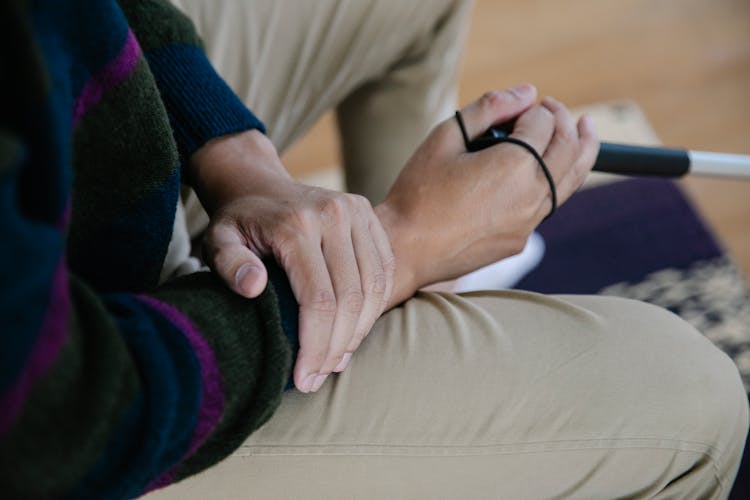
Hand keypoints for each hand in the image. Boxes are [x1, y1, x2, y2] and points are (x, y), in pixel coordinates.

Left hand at [189, 130, 394, 392]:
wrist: (258, 184)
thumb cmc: (237, 223)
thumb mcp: (217, 241)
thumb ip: (229, 265)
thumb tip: (253, 287)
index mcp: (296, 226)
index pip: (319, 299)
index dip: (316, 346)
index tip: (304, 378)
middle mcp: (334, 214)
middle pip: (350, 297)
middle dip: (337, 346)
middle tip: (319, 376)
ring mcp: (357, 211)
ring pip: (374, 287)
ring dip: (359, 331)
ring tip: (336, 360)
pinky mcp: (370, 215)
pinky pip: (384, 269)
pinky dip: (375, 306)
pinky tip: (354, 331)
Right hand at [375, 84, 598, 303]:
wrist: (404, 249)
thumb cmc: (417, 192)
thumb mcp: (445, 137)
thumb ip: (488, 108)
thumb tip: (527, 92)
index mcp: (514, 164)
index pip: (543, 122)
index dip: (535, 107)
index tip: (523, 104)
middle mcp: (531, 194)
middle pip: (569, 148)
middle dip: (566, 122)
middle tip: (554, 109)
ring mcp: (528, 222)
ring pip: (570, 180)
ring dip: (581, 151)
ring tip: (587, 130)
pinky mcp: (519, 240)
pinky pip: (547, 205)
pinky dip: (554, 181)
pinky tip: (544, 172)